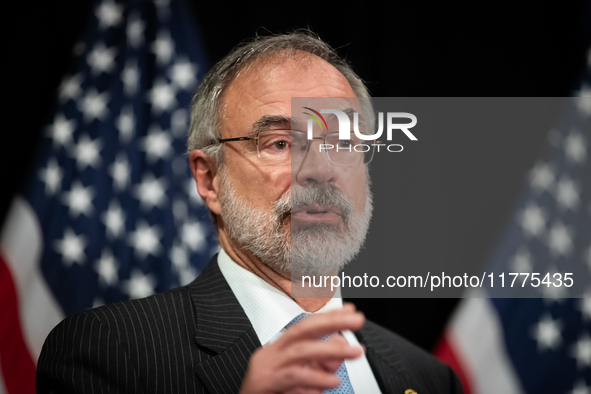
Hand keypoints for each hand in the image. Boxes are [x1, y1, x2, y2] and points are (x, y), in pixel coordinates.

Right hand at [240, 303, 364, 393]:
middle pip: (302, 329)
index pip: (305, 326)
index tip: (350, 310)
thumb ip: (320, 364)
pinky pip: (293, 377)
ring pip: (301, 351)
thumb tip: (341, 346)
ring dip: (330, 349)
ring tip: (354, 352)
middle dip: (331, 322)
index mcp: (278, 350)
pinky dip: (316, 378)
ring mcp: (266, 368)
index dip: (329, 317)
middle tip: (356, 319)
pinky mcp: (265, 383)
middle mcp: (271, 354)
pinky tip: (333, 381)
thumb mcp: (300, 379)